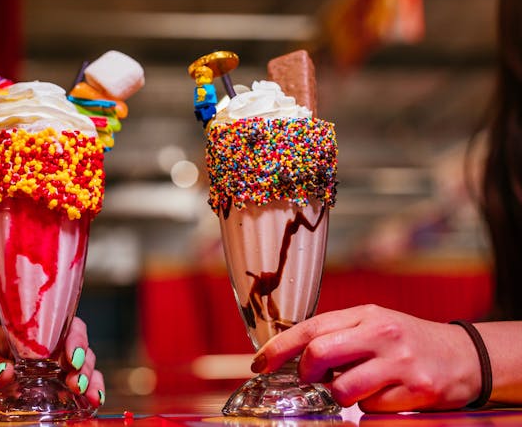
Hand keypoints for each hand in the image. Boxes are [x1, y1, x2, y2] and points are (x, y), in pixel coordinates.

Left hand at [0, 317, 103, 412]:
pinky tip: (92, 404)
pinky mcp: (48, 392)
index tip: (71, 356)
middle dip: (85, 364)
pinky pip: (75, 392)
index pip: (65, 326)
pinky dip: (88, 396)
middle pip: (81, 349)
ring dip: (91, 381)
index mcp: (34, 333)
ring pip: (84, 369)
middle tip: (76, 382)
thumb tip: (5, 373)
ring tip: (89, 397)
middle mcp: (48, 349)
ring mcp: (51, 372)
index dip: (75, 338)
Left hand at [251, 304, 480, 411]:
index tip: (259, 363)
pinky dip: (369, 407)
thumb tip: (293, 355)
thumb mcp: (373, 324)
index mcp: (365, 314)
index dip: (279, 348)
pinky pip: (371, 409)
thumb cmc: (407, 341)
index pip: (310, 328)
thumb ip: (337, 334)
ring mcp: (400, 362)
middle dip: (307, 374)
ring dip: (341, 395)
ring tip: (359, 386)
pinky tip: (386, 394)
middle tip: (312, 380)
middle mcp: (381, 333)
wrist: (464, 356)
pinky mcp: (417, 390)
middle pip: (320, 354)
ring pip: (343, 389)